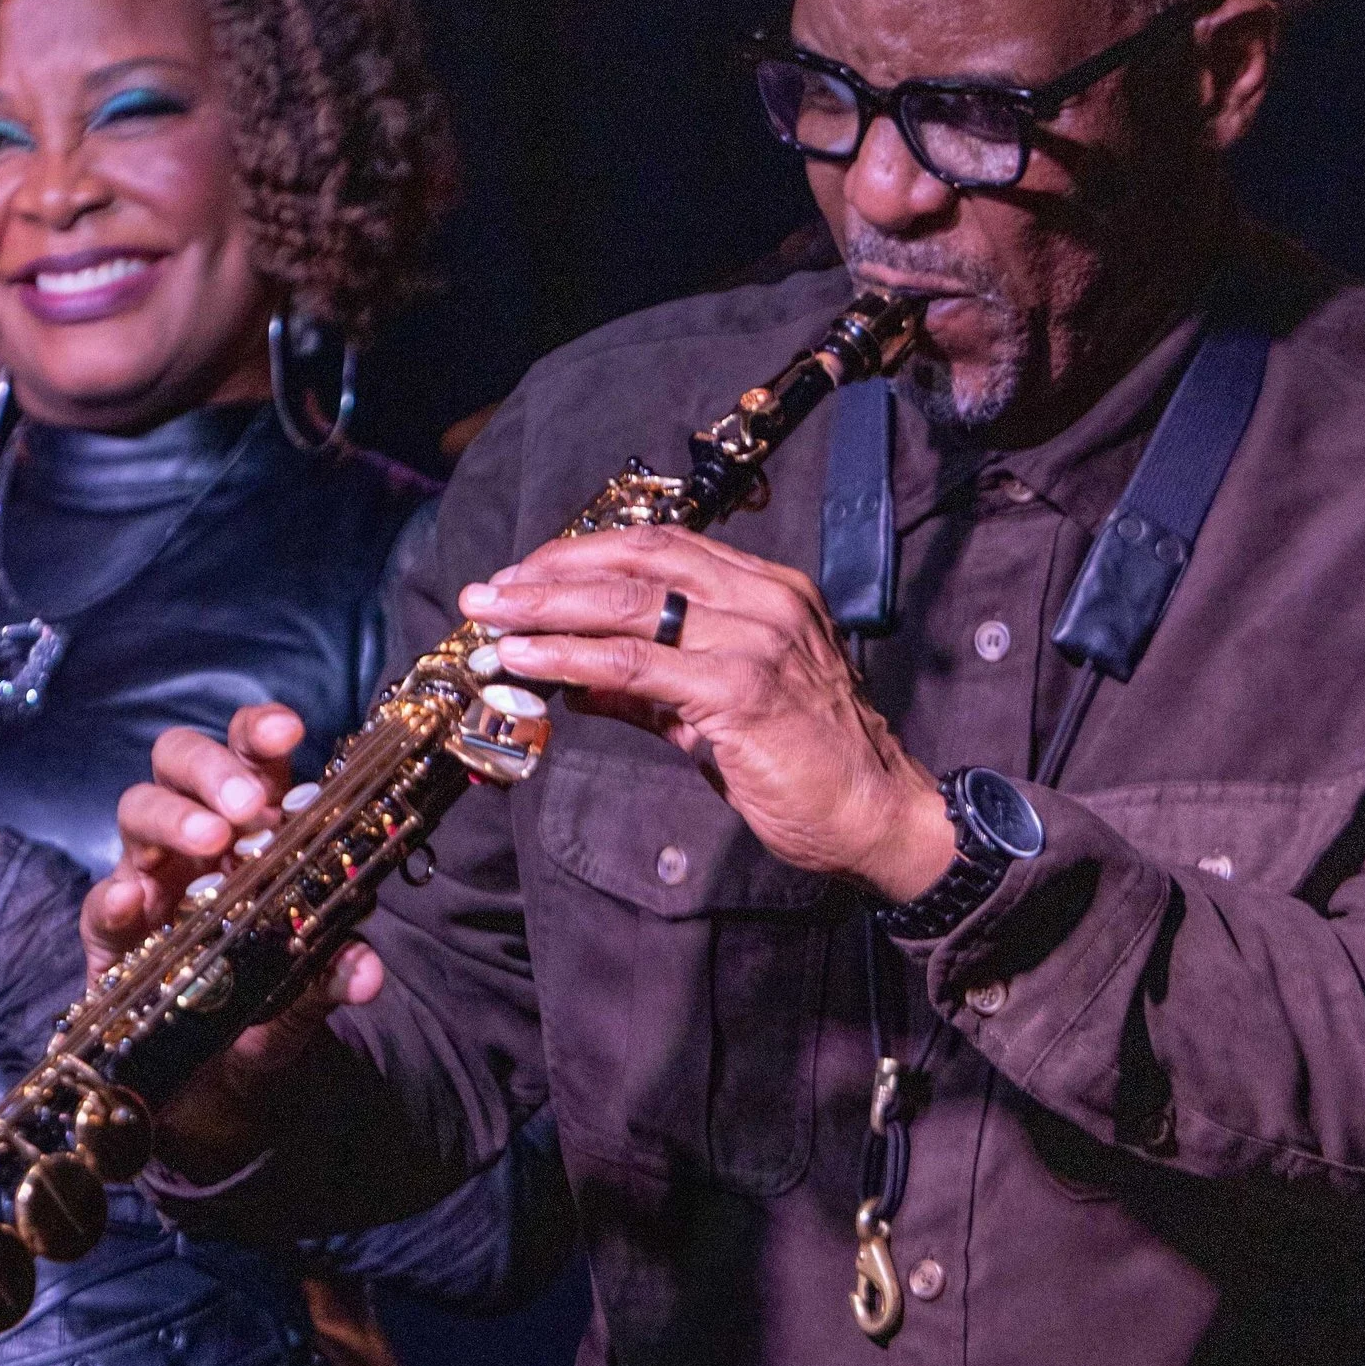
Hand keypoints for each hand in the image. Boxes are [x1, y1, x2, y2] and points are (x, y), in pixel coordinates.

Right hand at [82, 702, 384, 1171]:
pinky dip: (116, 895)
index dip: (261, 733)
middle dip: (212, 767)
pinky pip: (100, 905)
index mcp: (250, 836)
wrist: (207, 1094)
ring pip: (137, 811)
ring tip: (211, 842)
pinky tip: (136, 901)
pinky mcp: (107, 940)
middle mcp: (191, 845)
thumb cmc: (257, 1019)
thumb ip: (329, 981)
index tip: (290, 731)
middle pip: (179, 763)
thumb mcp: (301, 1005)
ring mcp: (145, 885)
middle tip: (247, 802)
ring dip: (174, 816)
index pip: (249, 759)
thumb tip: (367, 969)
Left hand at [460, 532, 956, 899]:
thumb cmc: (807, 769)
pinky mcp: (740, 688)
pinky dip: (570, 659)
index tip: (526, 574)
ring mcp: (754, 639)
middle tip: (489, 591)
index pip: (660, 548)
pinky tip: (527, 662)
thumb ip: (650, 691)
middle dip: (550, 573)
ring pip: (628, 604)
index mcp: (765, 592)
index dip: (584, 555)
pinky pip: (634, 665)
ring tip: (490, 620)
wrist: (875, 816)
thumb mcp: (717, 715)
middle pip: (636, 562)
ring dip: (546, 610)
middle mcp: (762, 600)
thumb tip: (576, 679)